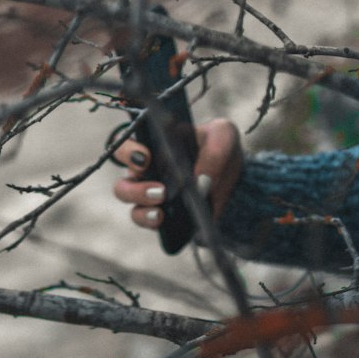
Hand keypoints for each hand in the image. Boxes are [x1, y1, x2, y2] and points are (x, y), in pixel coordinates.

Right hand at [113, 117, 242, 232]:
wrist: (235, 180)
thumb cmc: (220, 149)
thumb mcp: (224, 137)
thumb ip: (214, 150)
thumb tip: (201, 179)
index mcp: (154, 145)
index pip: (126, 144)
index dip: (128, 151)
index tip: (146, 157)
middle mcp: (146, 170)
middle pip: (123, 180)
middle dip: (134, 187)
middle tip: (160, 189)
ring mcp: (151, 194)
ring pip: (129, 201)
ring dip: (140, 204)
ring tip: (161, 206)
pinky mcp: (160, 214)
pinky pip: (144, 219)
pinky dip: (150, 220)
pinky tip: (163, 219)